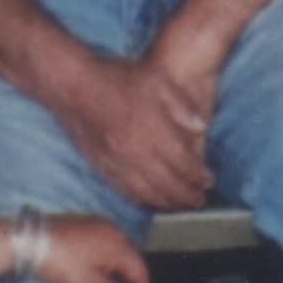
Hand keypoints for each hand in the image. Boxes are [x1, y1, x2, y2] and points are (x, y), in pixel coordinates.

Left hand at [28, 213, 150, 282]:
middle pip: (132, 260)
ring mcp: (98, 223)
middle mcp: (113, 230)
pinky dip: (104, 259)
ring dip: (116, 271)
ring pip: (117, 251)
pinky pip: (103, 242)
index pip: (141, 272)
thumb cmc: (58, 264)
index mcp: (119, 245)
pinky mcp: (83, 222)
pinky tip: (90, 270)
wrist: (26, 242)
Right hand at [55, 53, 213, 211]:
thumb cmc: (116, 78)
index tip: (209, 180)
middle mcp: (134, 152)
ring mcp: (115, 161)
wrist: (72, 84)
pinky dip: (141, 199)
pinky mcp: (100, 165)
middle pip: (167, 185)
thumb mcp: (157, 80)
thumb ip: (182, 106)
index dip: (198, 176)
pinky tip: (150, 200)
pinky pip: (124, 190)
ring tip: (180, 204)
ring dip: (166, 203)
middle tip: (199, 199)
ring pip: (146, 193)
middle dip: (187, 196)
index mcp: (151, 131)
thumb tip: (201, 127)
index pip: (183, 164)